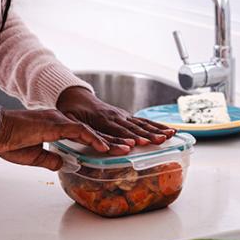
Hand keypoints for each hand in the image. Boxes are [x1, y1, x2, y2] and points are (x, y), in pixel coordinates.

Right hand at [0, 107, 128, 170]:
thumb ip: (50, 159)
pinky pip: (79, 131)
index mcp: (56, 127)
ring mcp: (59, 121)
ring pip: (90, 131)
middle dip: (113, 142)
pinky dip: (93, 139)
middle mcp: (61, 121)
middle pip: (92, 133)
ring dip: (109, 141)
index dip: (100, 143)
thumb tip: (64, 163)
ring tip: (125, 149)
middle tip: (130, 148)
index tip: (114, 151)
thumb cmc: (8, 142)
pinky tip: (105, 147)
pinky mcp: (55, 124)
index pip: (84, 136)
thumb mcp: (33, 156)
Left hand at [56, 86, 175, 145]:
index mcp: (101, 119)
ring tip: (170, 135)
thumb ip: (79, 130)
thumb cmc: (71, 111)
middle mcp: (115, 116)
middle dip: (148, 134)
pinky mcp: (126, 116)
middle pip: (134, 127)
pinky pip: (143, 121)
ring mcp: (122, 115)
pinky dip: (156, 125)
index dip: (128, 137)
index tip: (139, 143)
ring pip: (142, 123)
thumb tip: (89, 140)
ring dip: (156, 129)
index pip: (117, 130)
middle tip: (161, 140)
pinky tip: (168, 130)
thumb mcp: (68, 120)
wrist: (75, 96)